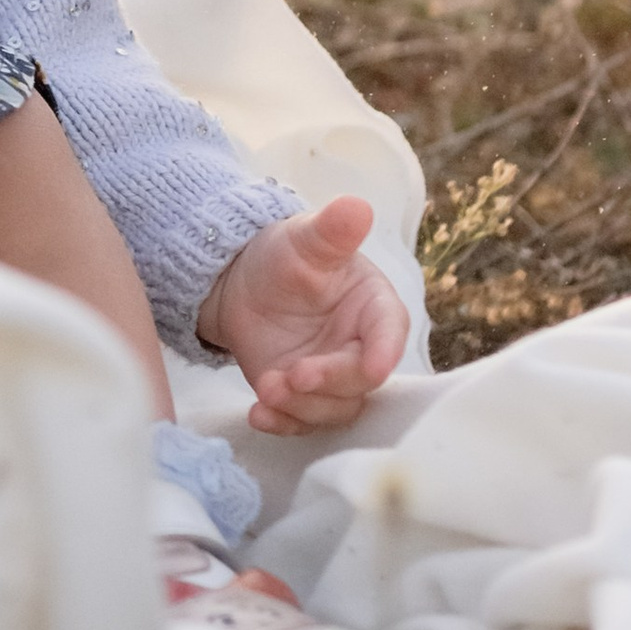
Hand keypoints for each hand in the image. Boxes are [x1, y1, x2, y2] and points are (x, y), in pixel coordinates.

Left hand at [197, 198, 409, 435]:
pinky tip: (258, 416)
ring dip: (302, 407)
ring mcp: (333, 378)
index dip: (384, 352)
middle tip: (293, 376)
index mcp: (375, 309)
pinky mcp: (304, 399)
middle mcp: (361, 349)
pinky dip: (282, 424)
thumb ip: (332, 231)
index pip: (388, 334)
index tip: (373, 366)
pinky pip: (302, 422)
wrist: (242, 282)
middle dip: (329, 383)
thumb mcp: (305, 240)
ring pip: (333, 408)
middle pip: (361, 381)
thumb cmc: (285, 255)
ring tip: (267, 391)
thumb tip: (358, 205)